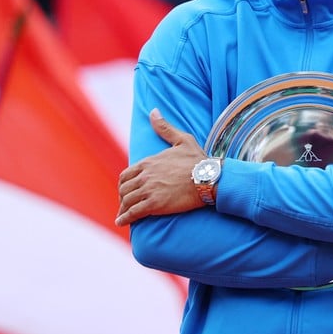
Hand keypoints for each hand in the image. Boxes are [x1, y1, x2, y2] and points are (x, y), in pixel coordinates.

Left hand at [116, 109, 206, 225]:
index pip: (126, 174)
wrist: (209, 178)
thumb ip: (165, 128)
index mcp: (149, 162)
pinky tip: (122, 222)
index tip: (127, 189)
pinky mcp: (154, 205)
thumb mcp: (182, 140)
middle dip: (123, 196)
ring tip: (124, 214)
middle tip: (126, 203)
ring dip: (123, 208)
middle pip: (124, 188)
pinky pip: (133, 213)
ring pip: (127, 201)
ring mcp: (148, 190)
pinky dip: (125, 218)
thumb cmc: (198, 160)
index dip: (124, 183)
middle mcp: (145, 176)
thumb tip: (154, 111)